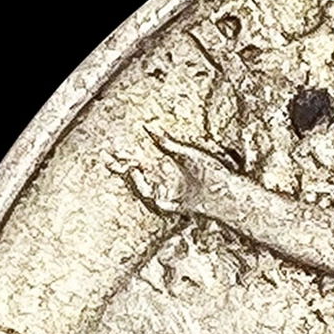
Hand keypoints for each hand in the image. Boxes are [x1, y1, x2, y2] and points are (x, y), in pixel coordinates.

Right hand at [118, 133, 234, 216]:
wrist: (228, 192)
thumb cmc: (213, 173)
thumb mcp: (187, 153)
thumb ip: (167, 143)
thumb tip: (150, 128)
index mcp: (167, 170)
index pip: (140, 162)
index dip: (125, 156)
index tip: (113, 149)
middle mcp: (166, 183)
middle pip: (137, 176)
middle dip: (120, 167)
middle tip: (106, 157)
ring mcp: (169, 195)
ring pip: (143, 189)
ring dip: (133, 178)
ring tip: (129, 165)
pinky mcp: (175, 205)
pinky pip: (156, 201)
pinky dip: (147, 189)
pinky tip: (142, 176)